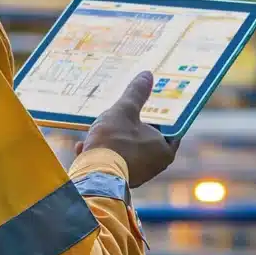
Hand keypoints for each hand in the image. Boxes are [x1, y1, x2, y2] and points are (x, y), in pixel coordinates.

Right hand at [76, 71, 178, 187]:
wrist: (93, 174)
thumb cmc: (114, 140)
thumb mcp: (124, 110)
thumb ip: (136, 93)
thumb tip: (147, 75)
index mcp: (164, 150)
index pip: (170, 128)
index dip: (161, 113)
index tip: (153, 102)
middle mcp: (155, 165)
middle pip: (146, 138)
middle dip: (132, 125)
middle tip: (124, 110)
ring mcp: (137, 174)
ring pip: (127, 149)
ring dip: (113, 138)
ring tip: (100, 127)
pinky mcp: (119, 180)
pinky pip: (112, 161)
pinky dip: (102, 153)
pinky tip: (85, 147)